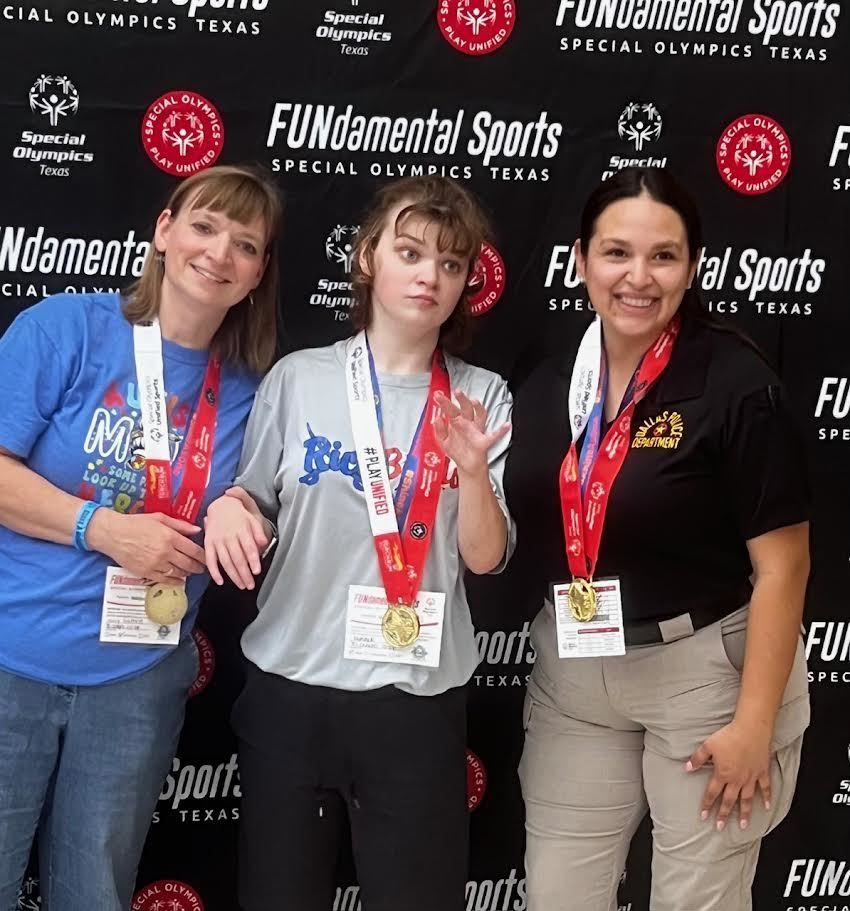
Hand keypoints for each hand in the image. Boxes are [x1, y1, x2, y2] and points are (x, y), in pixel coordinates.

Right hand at [88, 510, 205, 585]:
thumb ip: (180, 525)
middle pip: (188, 564)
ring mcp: (155, 564)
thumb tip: (198, 530)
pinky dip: (175, 581)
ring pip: (178, 573)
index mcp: (170, 537)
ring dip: (187, 574)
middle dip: (198, 567)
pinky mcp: (146, 573)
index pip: (193, 550)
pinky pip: (165, 580)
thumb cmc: (136, 523)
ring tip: (190, 572)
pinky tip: (179, 580)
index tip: (207, 558)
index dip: (203, 556)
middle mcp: (165, 552)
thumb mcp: (160, 518)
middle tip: (202, 568)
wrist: (113, 533)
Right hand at [204, 494, 268, 589]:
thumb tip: (264, 542)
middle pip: (237, 558)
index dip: (253, 560)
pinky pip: (210, 559)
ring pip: (225, 561)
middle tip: (250, 585)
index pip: (249, 547)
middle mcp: (229, 536)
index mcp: (241, 529)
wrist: (219, 505)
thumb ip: (258, 530)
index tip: (257, 571)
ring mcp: (217, 540)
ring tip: (241, 585)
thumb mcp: (252, 517)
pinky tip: (220, 581)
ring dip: (233, 575)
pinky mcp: (208, 543)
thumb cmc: (238, 513)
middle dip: (244, 574)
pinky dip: (214, 571)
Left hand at [433, 390, 509, 478]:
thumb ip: (439, 430)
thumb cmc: (457, 452)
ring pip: (479, 416)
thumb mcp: (444, 441)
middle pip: (466, 408)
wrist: (467, 467)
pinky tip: (506, 426)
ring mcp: (476, 431)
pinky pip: (494, 436)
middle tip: (456, 392)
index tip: (437, 396)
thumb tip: (438, 418)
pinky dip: (501, 431)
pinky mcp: (483, 442)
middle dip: (461, 399)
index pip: (451, 410)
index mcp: (458, 423)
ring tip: (475, 402)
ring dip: (478, 408)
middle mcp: (468, 424)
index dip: (445, 403)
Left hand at [686, 719, 771, 830]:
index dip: (707, 805)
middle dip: (723, 814)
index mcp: (723, 774)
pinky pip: (765, 788)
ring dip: (744, 813)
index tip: (703, 816)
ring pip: (747, 799)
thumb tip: (687, 768)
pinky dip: (767, 797)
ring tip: (742, 825)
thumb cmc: (728, 736)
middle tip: (720, 828)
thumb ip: (697, 759)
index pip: (712, 793)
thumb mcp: (708, 745)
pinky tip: (767, 806)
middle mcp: (737, 779)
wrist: (750, 730)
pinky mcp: (762, 772)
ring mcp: (751, 777)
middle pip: (729, 800)